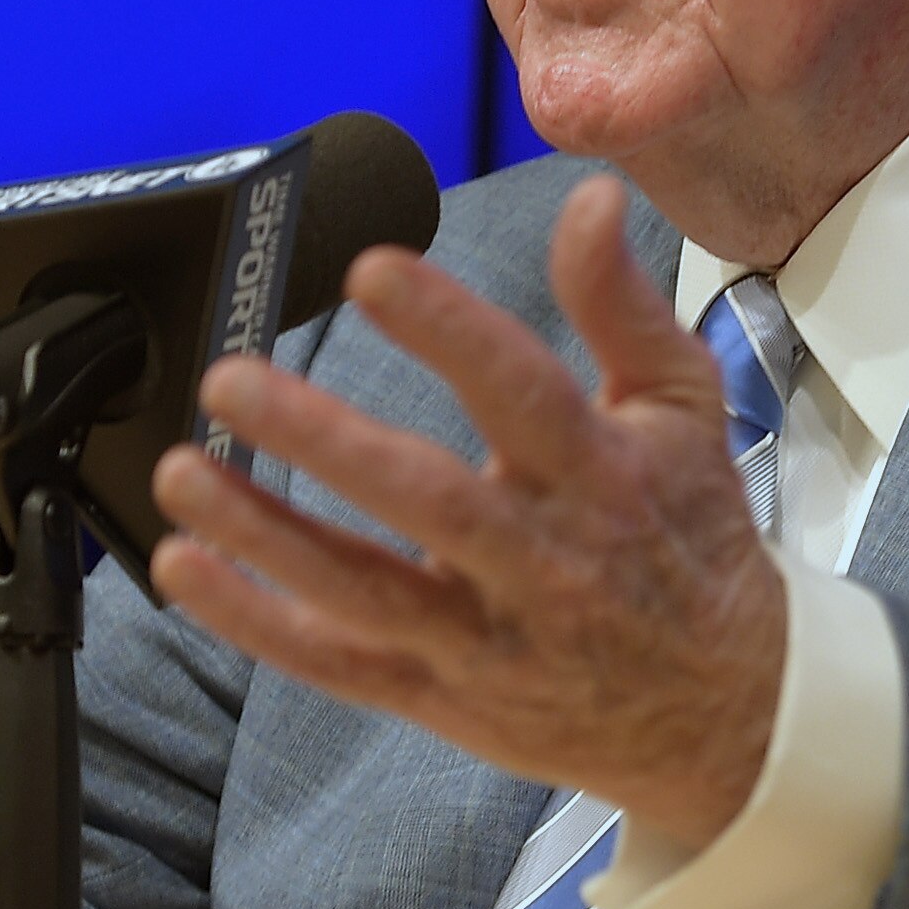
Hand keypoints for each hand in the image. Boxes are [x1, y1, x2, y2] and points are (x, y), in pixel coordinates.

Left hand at [149, 174, 785, 850]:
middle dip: (324, 440)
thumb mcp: (681, 411)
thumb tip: (592, 198)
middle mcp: (542, 560)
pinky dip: (256, 622)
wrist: (725, 711)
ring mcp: (487, 639)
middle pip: (427, 500)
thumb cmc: (689, 538)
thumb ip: (623, 305)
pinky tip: (184, 568)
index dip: (449, 331)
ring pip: (365, 589)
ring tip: (183, 473)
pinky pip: (337, 663)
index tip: (371, 271)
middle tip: (231, 381)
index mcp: (601, 476)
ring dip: (265, 534)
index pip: (522, 393)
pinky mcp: (441, 695)